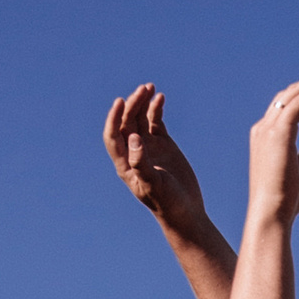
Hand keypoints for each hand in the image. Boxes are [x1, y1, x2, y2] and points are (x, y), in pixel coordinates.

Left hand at [105, 83, 210, 235]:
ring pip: (140, 118)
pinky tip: (160, 98)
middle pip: (127, 122)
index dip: (113, 118)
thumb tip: (134, 139)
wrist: (185, 210)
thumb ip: (141, 163)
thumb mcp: (153, 185)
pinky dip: (156, 109)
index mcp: (124, 163)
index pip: (112, 135)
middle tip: (143, 90)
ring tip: (150, 88)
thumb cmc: (167, 202)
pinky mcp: (163, 144)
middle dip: (132, 104)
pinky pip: (156, 121)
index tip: (120, 102)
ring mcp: (148, 146)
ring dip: (143, 102)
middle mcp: (133, 151)